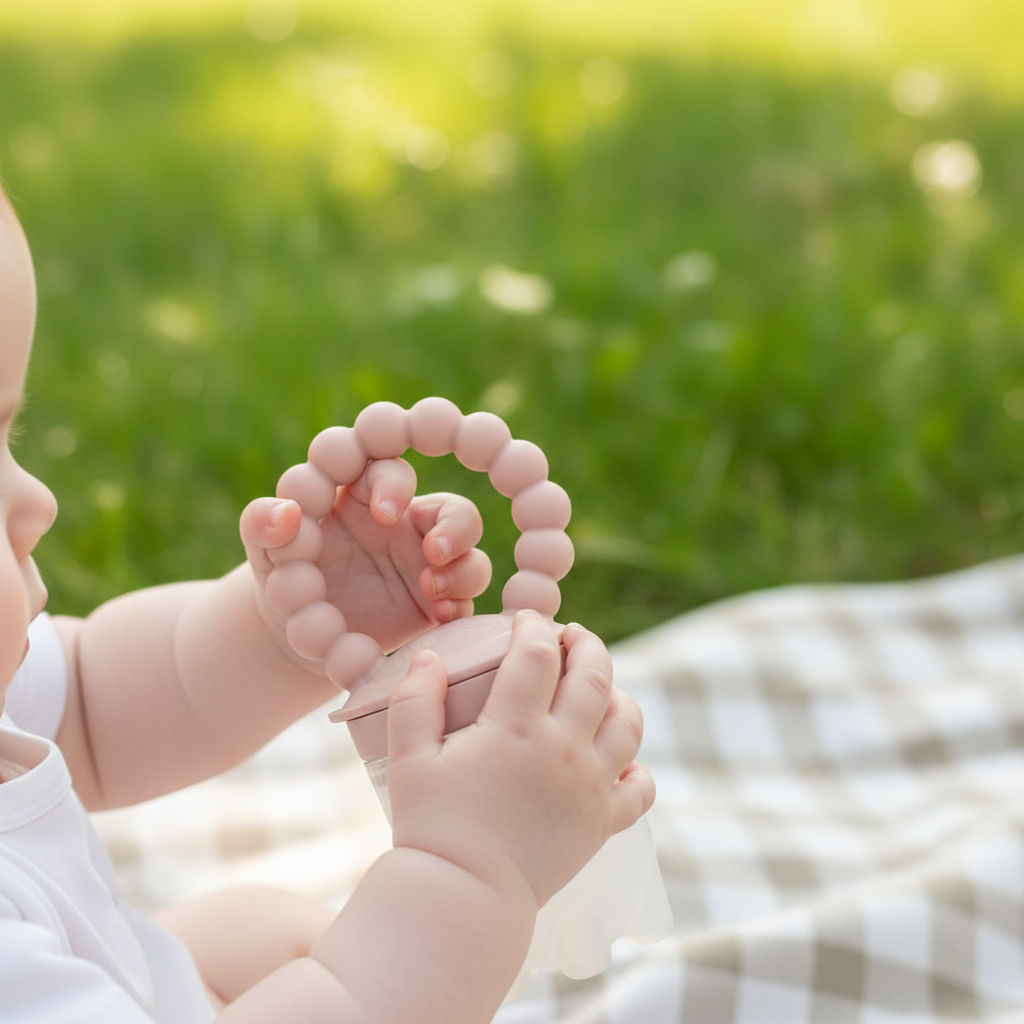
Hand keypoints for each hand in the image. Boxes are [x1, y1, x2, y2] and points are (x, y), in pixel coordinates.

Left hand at [240, 457, 492, 660]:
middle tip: (429, 548)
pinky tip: (437, 614)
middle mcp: (398, 513)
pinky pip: (468, 584)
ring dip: (456, 554)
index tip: (383, 513)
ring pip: (464, 532)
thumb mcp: (264, 550)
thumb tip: (285, 512)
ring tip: (430, 586)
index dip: (389, 478)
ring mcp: (424, 551)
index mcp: (354, 485)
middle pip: (444, 498)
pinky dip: (459, 597)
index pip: (381, 455)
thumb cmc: (284, 573)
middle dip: (449, 520)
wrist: (298, 631)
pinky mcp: (441, 591)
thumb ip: (261, 524)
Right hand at [384, 612, 655, 906]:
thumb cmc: (431, 826)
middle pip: (595, 676)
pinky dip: (635, 766)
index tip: (525, 621)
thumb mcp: (407, 757)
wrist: (464, 898)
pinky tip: (616, 757)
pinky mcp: (601, 823)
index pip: (537, 654)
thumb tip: (427, 656)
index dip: (533, 627)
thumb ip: (414, 700)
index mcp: (515, 728)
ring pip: (628, 723)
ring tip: (598, 687)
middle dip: (586, 644)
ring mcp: (589, 786)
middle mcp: (563, 749)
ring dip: (618, 694)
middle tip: (571, 636)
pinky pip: (639, 787)